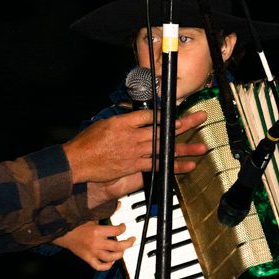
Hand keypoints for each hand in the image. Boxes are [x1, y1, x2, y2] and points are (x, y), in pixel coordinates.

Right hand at [53, 220, 135, 270]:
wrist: (62, 233)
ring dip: (120, 255)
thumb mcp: (92, 216)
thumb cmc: (76, 224)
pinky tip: (111, 261)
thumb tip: (119, 204)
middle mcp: (96, 243)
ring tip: (123, 250)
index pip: (117, 231)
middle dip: (128, 243)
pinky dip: (107, 266)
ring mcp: (92, 252)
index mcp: (97, 231)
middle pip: (118, 246)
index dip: (123, 228)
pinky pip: (99, 266)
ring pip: (111, 258)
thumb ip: (107, 212)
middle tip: (132, 240)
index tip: (123, 227)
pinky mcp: (87, 259)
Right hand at [63, 109, 207, 184]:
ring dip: (184, 148)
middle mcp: (132, 135)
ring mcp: (135, 151)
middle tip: (200, 118)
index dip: (164, 115)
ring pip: (163, 147)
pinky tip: (185, 165)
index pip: (149, 115)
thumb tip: (133, 119)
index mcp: (124, 122)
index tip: (176, 113)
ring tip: (201, 148)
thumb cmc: (86, 143)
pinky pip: (156, 164)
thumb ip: (121, 121)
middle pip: (162, 128)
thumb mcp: (103, 124)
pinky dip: (172, 165)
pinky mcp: (134, 165)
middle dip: (184, 124)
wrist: (77, 161)